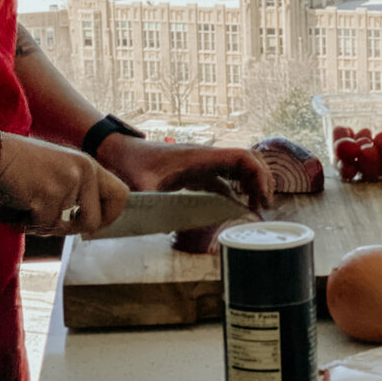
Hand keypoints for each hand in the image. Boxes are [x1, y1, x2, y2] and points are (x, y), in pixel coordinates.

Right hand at [0, 132, 128, 235]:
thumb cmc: (21, 163)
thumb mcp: (60, 167)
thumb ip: (79, 188)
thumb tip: (92, 222)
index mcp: (88, 165)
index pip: (121, 195)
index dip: (110, 216)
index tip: (92, 224)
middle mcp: (83, 172)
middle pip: (96, 220)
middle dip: (78, 230)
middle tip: (60, 225)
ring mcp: (66, 184)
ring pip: (65, 227)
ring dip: (46, 226)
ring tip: (30, 212)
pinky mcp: (47, 195)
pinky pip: (44, 226)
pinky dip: (29, 225)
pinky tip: (19, 212)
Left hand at [98, 137, 274, 212]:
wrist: (119, 151)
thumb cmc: (130, 165)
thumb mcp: (141, 188)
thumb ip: (153, 206)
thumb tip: (162, 228)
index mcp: (199, 157)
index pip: (242, 158)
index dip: (258, 176)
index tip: (261, 199)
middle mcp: (205, 157)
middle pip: (247, 161)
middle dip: (261, 181)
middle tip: (263, 207)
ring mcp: (202, 163)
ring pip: (238, 168)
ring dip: (250, 184)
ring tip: (254, 208)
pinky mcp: (195, 172)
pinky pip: (224, 178)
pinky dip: (235, 190)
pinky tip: (234, 208)